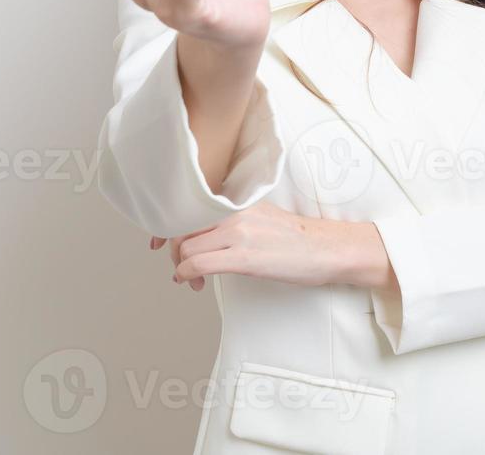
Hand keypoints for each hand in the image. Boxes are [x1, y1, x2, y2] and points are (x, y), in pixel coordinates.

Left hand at [150, 204, 396, 291]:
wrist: (326, 249)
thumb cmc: (296, 240)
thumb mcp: (260, 218)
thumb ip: (231, 220)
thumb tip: (204, 235)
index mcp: (237, 200)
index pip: (187, 207)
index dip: (166, 227)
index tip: (157, 243)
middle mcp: (234, 211)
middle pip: (181, 228)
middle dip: (173, 251)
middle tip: (180, 268)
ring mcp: (239, 232)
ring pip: (185, 248)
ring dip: (180, 268)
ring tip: (192, 281)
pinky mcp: (244, 256)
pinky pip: (198, 265)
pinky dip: (186, 276)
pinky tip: (193, 283)